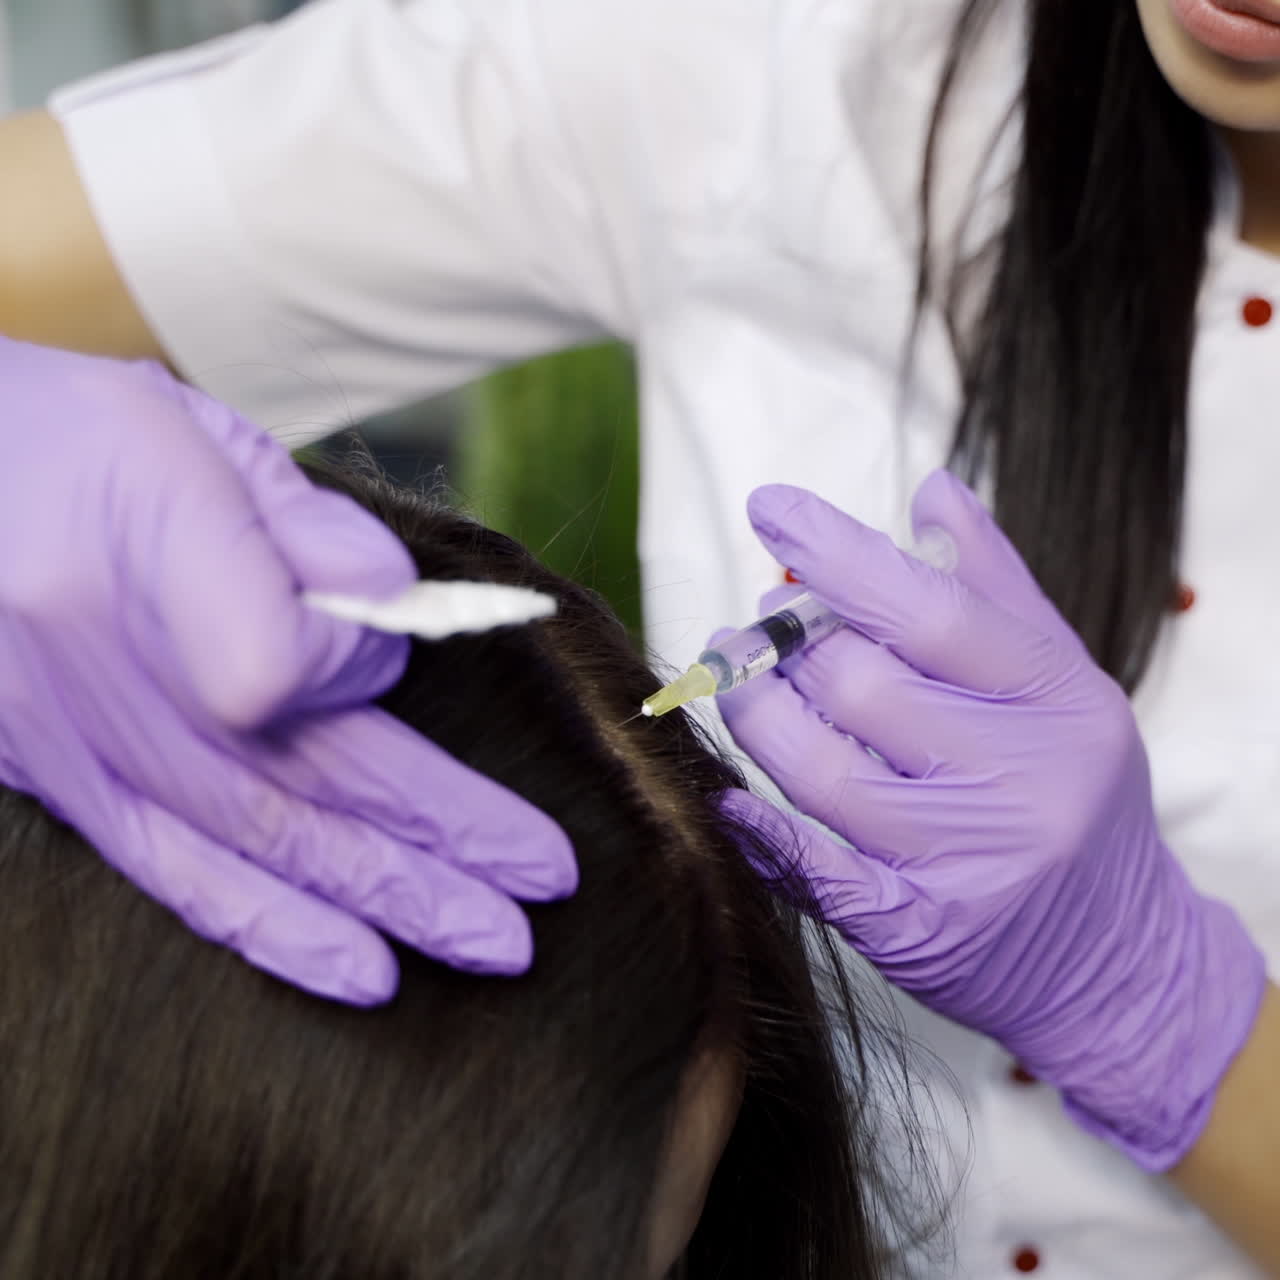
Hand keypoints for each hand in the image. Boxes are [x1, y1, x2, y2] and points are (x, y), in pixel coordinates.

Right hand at [0, 340, 574, 1001]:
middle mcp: (106, 672)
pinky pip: (179, 878)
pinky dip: (278, 931)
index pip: (282, 662)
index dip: (357, 661)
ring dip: (388, 901)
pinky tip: (362, 970)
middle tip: (547, 882)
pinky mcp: (61, 789)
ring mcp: (79, 745)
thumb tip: (391, 603)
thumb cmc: (65, 441)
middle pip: (306, 779)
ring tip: (495, 946)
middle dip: (441, 838)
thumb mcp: (184, 431)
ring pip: (259, 848)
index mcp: (137, 555)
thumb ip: (296, 521)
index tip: (377, 636)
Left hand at [719, 471, 1264, 1169]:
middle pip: (859, 687)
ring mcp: (967, 862)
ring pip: (820, 771)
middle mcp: (1018, 780)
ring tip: (734, 681)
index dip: (838, 555)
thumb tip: (930, 489)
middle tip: (754, 626)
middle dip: (785, 645)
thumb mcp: (1061, 681)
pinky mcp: (919, 932)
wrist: (1115, 956)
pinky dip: (759, 825)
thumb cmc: (1075, 792)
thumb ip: (994, 585)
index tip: (770, 510)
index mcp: (1056, 700)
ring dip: (755, 715)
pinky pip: (814, 869)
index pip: (930, 610)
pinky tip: (730, 793)